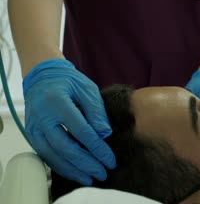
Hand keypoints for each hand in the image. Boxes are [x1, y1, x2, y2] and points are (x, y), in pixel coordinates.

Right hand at [23, 59, 115, 184]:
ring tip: (90, 178)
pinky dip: (60, 166)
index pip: (81, 131)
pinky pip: (45, 155)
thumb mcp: (87, 89)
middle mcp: (43, 117)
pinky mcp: (32, 134)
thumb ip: (97, 111)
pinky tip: (74, 172)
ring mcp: (34, 127)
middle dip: (86, 163)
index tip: (110, 159)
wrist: (43, 77)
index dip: (97, 148)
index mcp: (57, 102)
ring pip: (53, 155)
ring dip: (72, 170)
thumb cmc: (69, 82)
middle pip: (65, 147)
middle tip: (102, 173)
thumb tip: (105, 134)